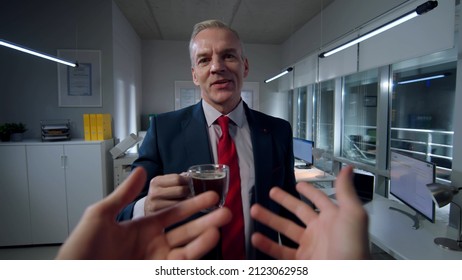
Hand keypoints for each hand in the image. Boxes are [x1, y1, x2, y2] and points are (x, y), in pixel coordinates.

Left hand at [56, 167, 231, 259]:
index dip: (193, 205)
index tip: (211, 196)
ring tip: (221, 223)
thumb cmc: (81, 248)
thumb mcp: (101, 215)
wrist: (74, 273)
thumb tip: (141, 170)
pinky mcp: (156, 272)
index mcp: (142, 228)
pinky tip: (208, 241)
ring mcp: (155, 261)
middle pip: (186, 230)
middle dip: (206, 220)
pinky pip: (181, 263)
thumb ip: (124, 194)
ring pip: (187, 247)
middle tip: (226, 210)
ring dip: (205, 236)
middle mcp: (153, 244)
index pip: (174, 214)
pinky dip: (196, 253)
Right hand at [250, 165, 369, 259]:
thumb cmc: (353, 249)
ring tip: (255, 210)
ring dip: (270, 219)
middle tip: (272, 192)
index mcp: (334, 218)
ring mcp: (310, 247)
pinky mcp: (301, 262)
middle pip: (299, 212)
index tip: (299, 184)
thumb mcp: (353, 215)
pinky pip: (280, 252)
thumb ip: (346, 191)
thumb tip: (348, 169)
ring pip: (285, 230)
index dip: (310, 191)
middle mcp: (321, 232)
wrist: (344, 277)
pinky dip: (267, 245)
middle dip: (285, 200)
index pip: (319, 200)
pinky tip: (256, 237)